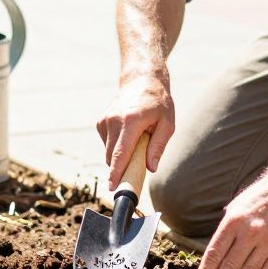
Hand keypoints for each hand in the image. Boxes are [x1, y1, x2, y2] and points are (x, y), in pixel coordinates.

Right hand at [96, 73, 174, 189]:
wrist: (141, 81)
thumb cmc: (158, 103)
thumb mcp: (167, 124)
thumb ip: (158, 146)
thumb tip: (150, 168)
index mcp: (131, 121)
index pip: (121, 153)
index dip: (116, 172)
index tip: (112, 187)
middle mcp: (114, 120)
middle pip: (112, 156)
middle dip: (122, 167)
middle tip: (138, 166)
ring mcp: (105, 120)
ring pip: (108, 152)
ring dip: (121, 154)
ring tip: (136, 139)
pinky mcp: (100, 122)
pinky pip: (106, 144)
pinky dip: (116, 146)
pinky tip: (127, 134)